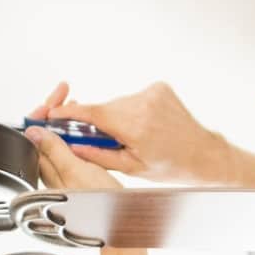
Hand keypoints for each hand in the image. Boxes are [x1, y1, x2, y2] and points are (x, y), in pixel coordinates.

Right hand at [27, 80, 236, 184]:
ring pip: (118, 103)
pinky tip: (145, 124)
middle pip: (104, 108)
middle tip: (107, 140)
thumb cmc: (170, 166)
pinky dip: (131, 110)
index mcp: (135, 127)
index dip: (68, 113)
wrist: (201, 154)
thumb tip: (72, 147)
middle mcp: (143, 105)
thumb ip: (98, 155)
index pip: (92, 113)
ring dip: (117, 116)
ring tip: (133, 135)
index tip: (53, 113)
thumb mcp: (131, 167)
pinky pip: (133, 98)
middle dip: (99, 122)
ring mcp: (152, 93)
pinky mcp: (159, 87)